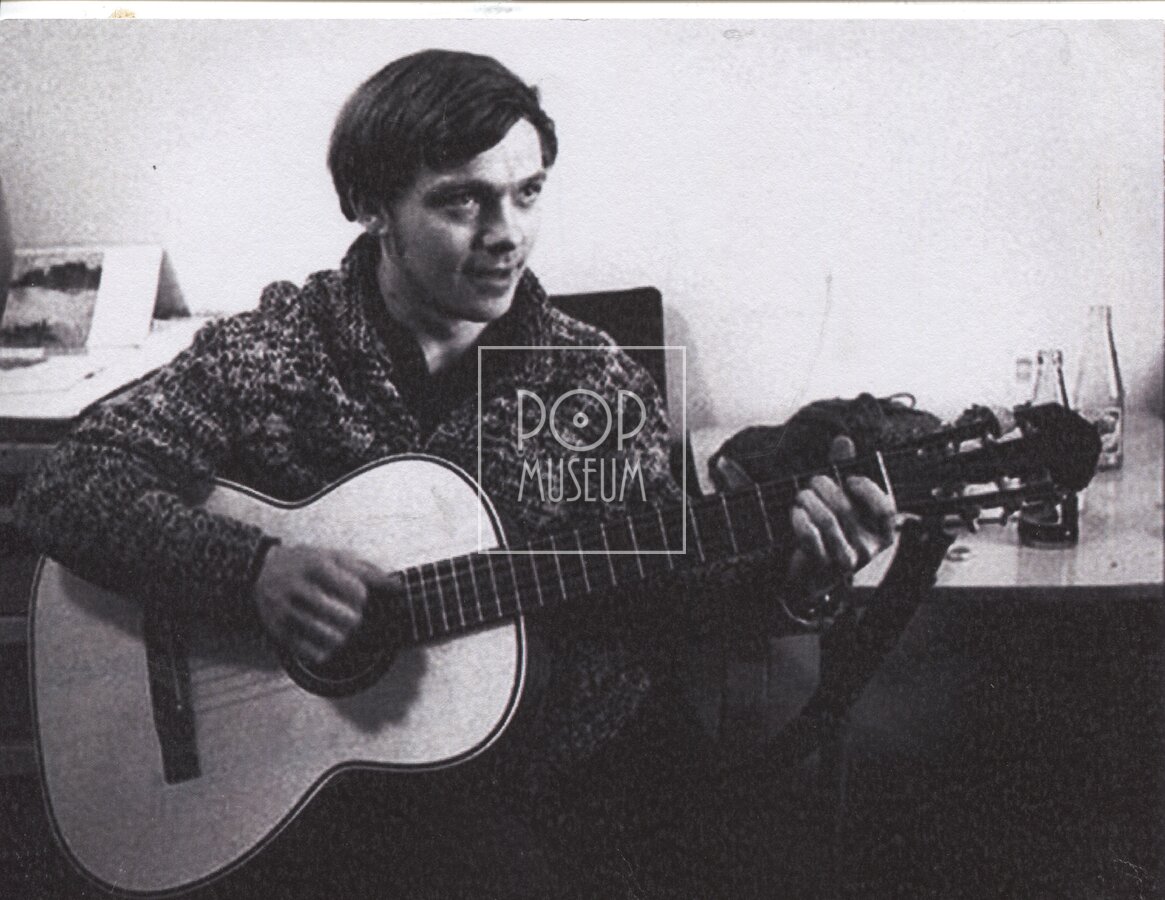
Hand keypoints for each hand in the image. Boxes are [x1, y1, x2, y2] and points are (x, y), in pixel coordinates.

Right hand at [253, 544, 396, 663]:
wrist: (261, 569)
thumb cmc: (305, 562)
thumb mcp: (334, 557)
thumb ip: (367, 570)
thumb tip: (396, 586)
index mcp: (317, 565)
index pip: (356, 592)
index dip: (362, 598)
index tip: (357, 597)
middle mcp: (299, 587)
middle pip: (345, 617)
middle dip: (354, 620)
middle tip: (351, 617)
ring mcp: (286, 610)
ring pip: (329, 637)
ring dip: (342, 638)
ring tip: (341, 630)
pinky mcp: (278, 630)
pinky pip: (309, 651)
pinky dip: (323, 652)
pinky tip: (326, 643)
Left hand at [785, 435, 896, 603]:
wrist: (810, 572)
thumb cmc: (831, 531)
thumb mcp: (842, 501)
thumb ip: (843, 470)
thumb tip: (843, 440)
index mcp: (883, 532)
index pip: (886, 509)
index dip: (868, 490)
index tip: (849, 478)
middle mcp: (869, 548)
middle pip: (847, 509)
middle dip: (824, 487)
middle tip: (812, 482)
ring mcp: (847, 560)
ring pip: (826, 520)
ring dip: (808, 500)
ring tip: (801, 496)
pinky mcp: (823, 566)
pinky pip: (810, 536)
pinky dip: (800, 519)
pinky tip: (795, 512)